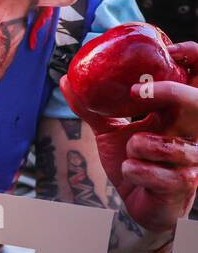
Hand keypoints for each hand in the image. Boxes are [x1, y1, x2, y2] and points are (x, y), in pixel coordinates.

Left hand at [60, 41, 197, 232]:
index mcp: (179, 115)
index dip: (194, 58)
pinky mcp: (182, 184)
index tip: (169, 50)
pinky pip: (151, 171)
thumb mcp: (111, 130)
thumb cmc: (135, 161)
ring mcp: (191, 159)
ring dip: (140, 144)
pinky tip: (132, 172)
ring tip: (131, 149)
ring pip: (169, 144)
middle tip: (137, 93)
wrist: (141, 203)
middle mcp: (192, 133)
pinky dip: (132, 170)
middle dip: (172, 93)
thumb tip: (67, 79)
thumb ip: (93, 106)